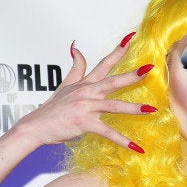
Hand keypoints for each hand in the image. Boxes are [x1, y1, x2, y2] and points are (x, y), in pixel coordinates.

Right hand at [16, 35, 154, 151]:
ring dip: (134, 108)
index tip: (131, 38)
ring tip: (152, 109)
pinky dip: (122, 141)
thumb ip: (75, 67)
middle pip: (113, 81)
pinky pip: (107, 132)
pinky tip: (136, 147)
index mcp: (85, 84)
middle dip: (132, 75)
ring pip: (114, 106)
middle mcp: (87, 92)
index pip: (104, 64)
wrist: (35, 126)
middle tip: (149, 68)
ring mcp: (86, 107)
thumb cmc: (52, 108)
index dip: (118, 51)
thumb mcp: (64, 84)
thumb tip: (75, 47)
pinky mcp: (84, 123)